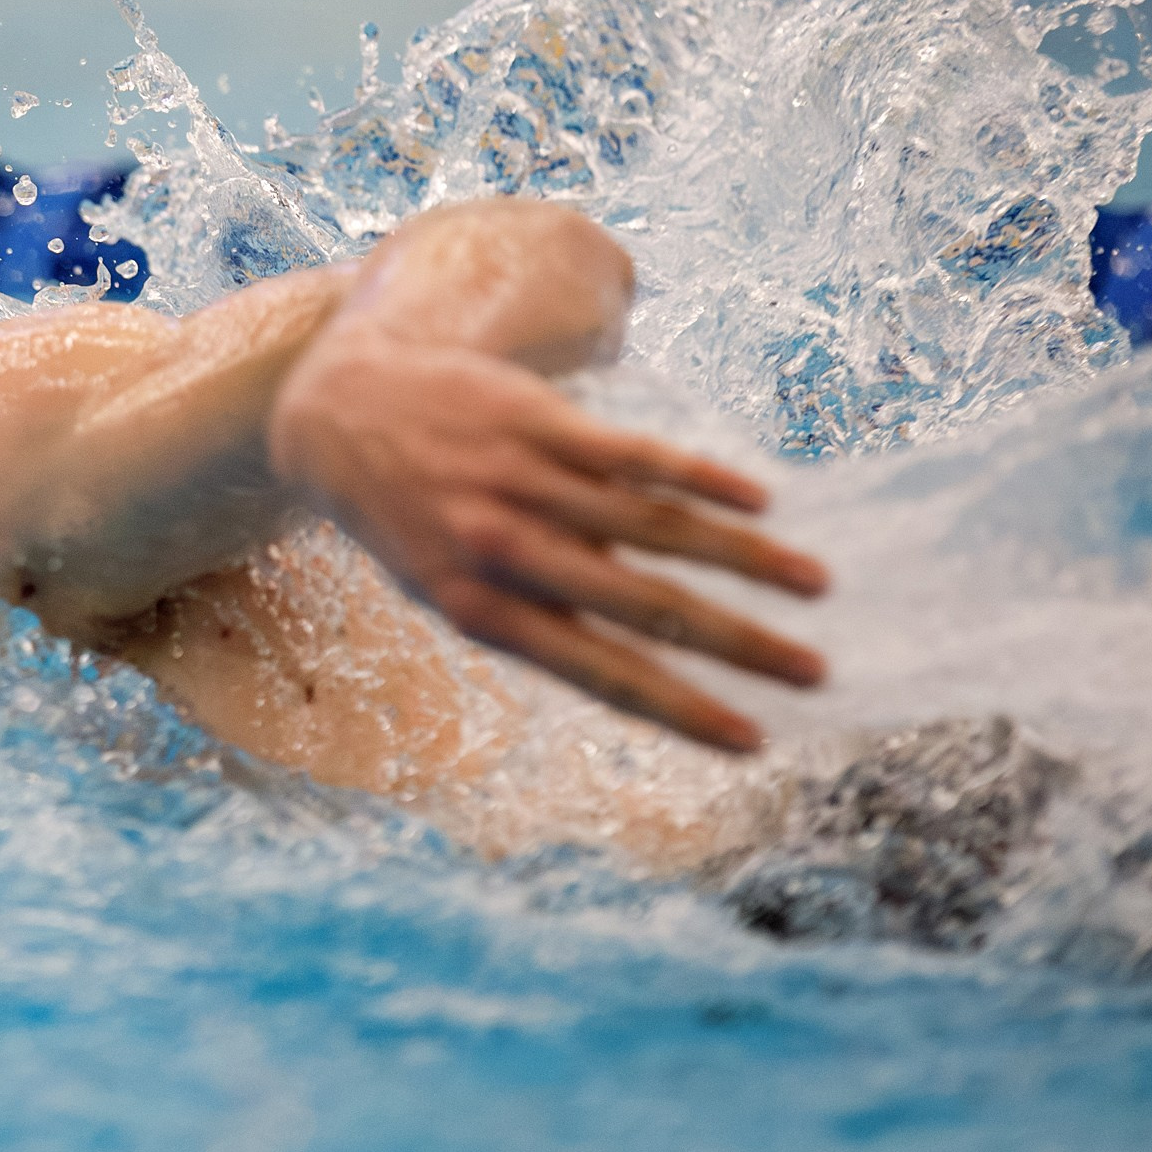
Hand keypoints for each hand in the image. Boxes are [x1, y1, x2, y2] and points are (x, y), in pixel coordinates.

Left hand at [266, 334, 828, 752]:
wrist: (338, 410)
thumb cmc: (407, 517)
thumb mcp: (445, 587)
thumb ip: (532, 620)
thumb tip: (638, 664)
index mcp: (480, 611)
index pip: (600, 673)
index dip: (680, 709)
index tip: (751, 741)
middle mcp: (504, 549)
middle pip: (644, 605)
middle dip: (736, 645)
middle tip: (813, 673)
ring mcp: (523, 480)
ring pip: (655, 526)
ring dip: (744, 560)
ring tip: (812, 585)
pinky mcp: (537, 419)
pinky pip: (635, 455)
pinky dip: (704, 479)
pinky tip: (759, 503)